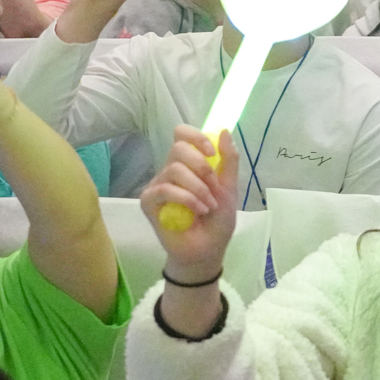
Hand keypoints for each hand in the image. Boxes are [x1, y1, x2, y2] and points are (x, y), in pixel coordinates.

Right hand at [139, 125, 239, 278]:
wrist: (207, 249)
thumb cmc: (217, 220)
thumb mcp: (230, 187)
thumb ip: (228, 160)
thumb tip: (224, 131)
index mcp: (189, 164)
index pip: (181, 134)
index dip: (195, 137)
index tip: (211, 151)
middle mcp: (170, 171)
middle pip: (178, 148)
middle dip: (202, 167)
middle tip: (214, 188)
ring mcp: (158, 186)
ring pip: (174, 170)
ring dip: (198, 188)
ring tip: (209, 206)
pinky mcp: (149, 202)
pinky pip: (165, 189)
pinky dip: (187, 199)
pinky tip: (198, 211)